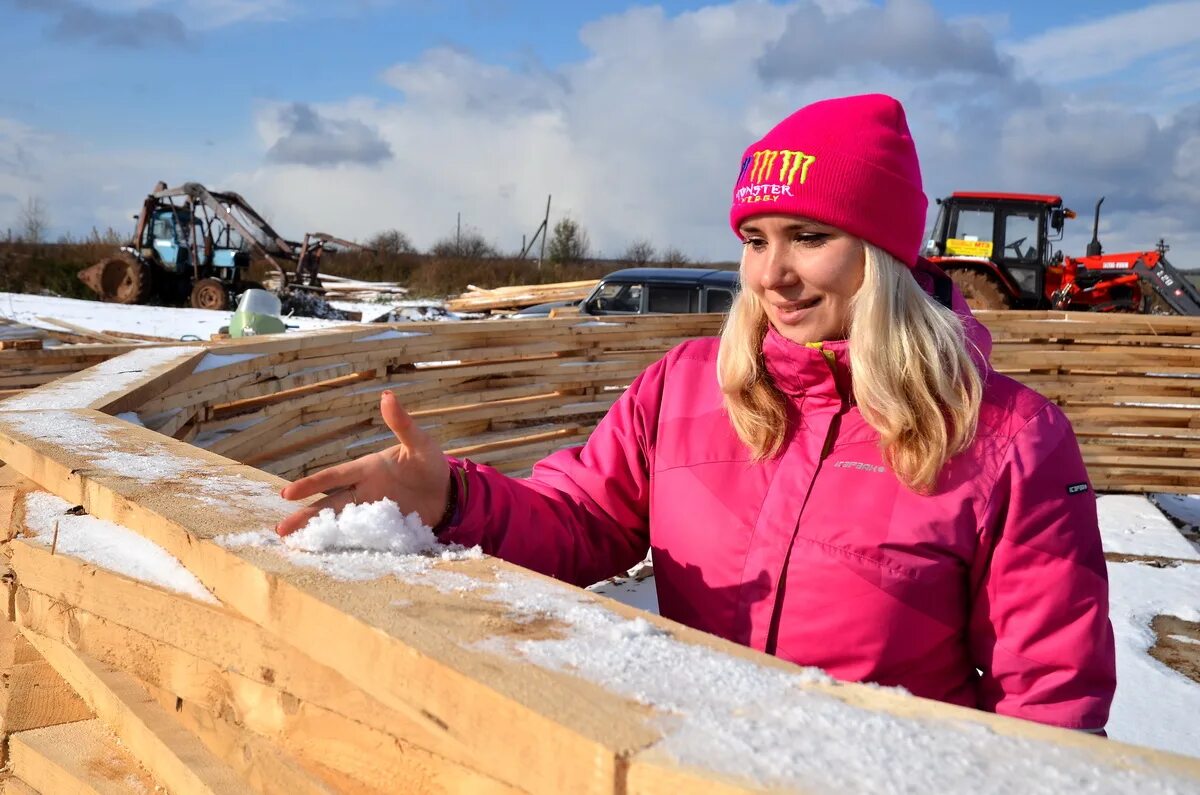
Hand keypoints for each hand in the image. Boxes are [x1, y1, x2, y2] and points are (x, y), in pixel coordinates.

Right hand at [275, 391, 450, 535]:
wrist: (450, 493)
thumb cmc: (430, 463)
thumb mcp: (420, 443)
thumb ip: (402, 424)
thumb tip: (387, 396)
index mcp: (367, 469)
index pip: (334, 477)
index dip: (311, 484)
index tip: (288, 494)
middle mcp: (364, 492)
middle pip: (330, 505)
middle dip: (306, 516)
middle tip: (280, 529)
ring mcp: (372, 513)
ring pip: (341, 523)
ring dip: (319, 533)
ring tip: (294, 545)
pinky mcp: (384, 530)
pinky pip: (362, 538)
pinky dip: (346, 546)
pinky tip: (328, 556)